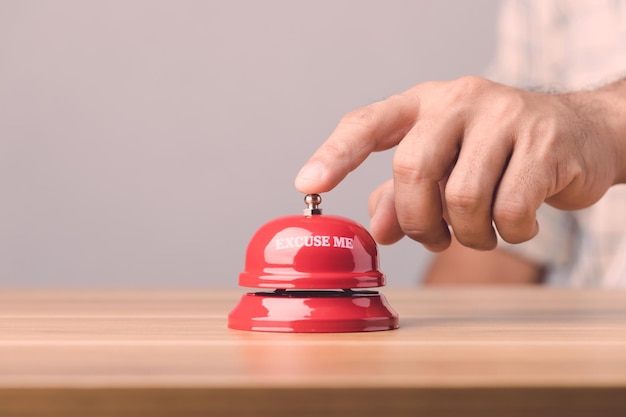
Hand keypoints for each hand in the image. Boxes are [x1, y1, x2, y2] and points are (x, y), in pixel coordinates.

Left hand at [295, 76, 625, 250]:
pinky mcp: (544, 142)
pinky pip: (509, 209)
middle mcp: (460, 99)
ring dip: (467, 234)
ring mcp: (505, 115)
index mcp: (425, 103)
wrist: (580, 134)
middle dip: (418, 221)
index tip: (308, 185)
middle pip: (412, 169)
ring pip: (462, 196)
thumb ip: (404, 196)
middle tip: (434, 238)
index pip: (368, 123)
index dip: (335, 156)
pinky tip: (516, 223)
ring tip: (479, 231)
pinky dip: (508, 233)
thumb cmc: (499, 154)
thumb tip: (377, 230)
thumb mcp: (445, 166)